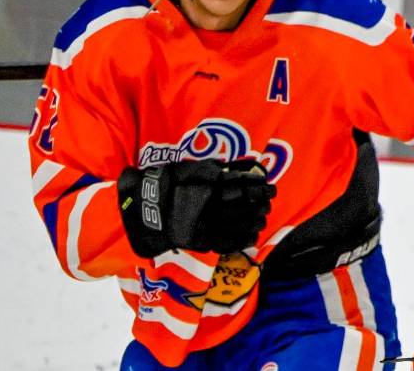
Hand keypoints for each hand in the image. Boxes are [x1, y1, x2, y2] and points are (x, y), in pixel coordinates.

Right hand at [118, 158, 275, 257]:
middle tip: (271, 197)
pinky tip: (253, 236)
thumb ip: (209, 169)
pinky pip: (228, 243)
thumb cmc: (163, 187)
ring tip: (264, 216)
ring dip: (256, 220)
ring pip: (240, 224)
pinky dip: (244, 240)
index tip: (268, 183)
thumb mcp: (185, 169)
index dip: (257, 186)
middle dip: (261, 201)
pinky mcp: (202, 242)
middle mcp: (211, 208)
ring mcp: (207, 227)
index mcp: (208, 188)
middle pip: (244, 205)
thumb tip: (228, 169)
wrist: (142, 213)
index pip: (241, 186)